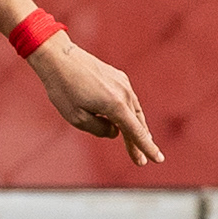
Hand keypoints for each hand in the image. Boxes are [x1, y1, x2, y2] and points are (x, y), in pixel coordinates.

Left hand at [28, 33, 163, 166]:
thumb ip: (99, 130)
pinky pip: (128, 100)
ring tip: (138, 144)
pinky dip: (129, 113)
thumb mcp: (77, 118)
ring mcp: (123, 83)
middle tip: (141, 161)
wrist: (59, 57)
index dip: (147, 147)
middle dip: (139, 143)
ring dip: (135, 128)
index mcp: (115, 105)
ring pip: (134, 111)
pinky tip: (126, 121)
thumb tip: (115, 131)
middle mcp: (124, 93)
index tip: (158, 159)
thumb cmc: (64, 89)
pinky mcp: (118, 77)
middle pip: (137, 124)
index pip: (136, 132)